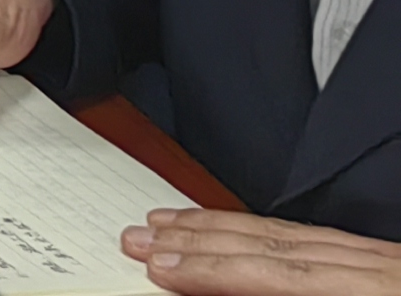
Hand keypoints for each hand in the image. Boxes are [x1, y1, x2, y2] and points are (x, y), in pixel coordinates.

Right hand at [121, 208, 400, 289]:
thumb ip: (307, 294)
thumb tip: (247, 288)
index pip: (289, 276)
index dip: (219, 270)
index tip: (161, 268)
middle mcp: (385, 273)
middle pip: (282, 248)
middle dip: (203, 243)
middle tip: (139, 241)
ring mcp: (390, 264)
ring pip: (294, 237)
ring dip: (223, 231)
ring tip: (166, 226)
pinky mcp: (392, 265)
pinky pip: (319, 239)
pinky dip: (268, 233)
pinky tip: (238, 232)